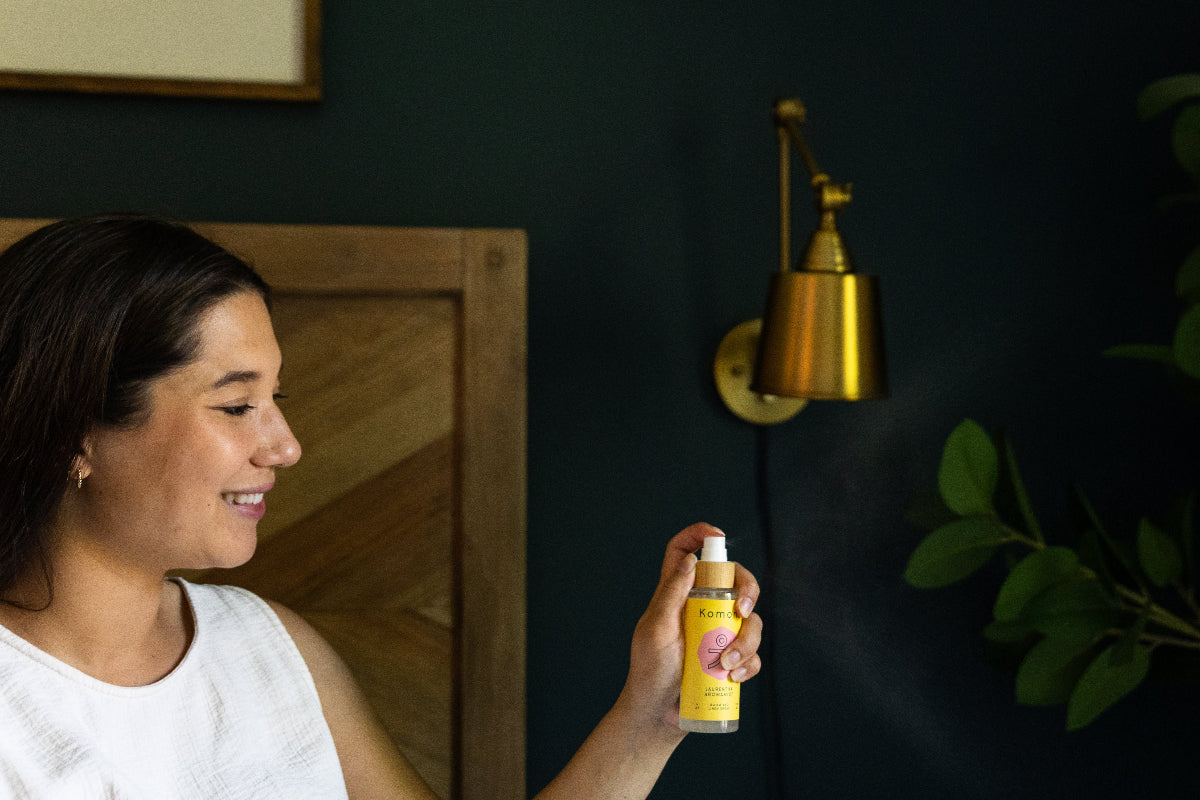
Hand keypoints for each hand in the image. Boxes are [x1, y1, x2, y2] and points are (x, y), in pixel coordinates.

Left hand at [619, 522, 763, 736]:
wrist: (657, 714)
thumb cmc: (650, 670)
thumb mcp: (656, 629)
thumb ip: (670, 593)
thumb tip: (691, 559)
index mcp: (676, 594)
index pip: (684, 552)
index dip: (699, 536)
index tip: (718, 536)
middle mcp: (701, 608)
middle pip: (734, 580)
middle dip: (748, 589)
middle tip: (743, 610)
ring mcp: (718, 633)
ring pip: (750, 620)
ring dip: (747, 640)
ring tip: (726, 664)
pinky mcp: (729, 659)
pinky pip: (752, 653)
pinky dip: (748, 663)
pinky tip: (733, 677)